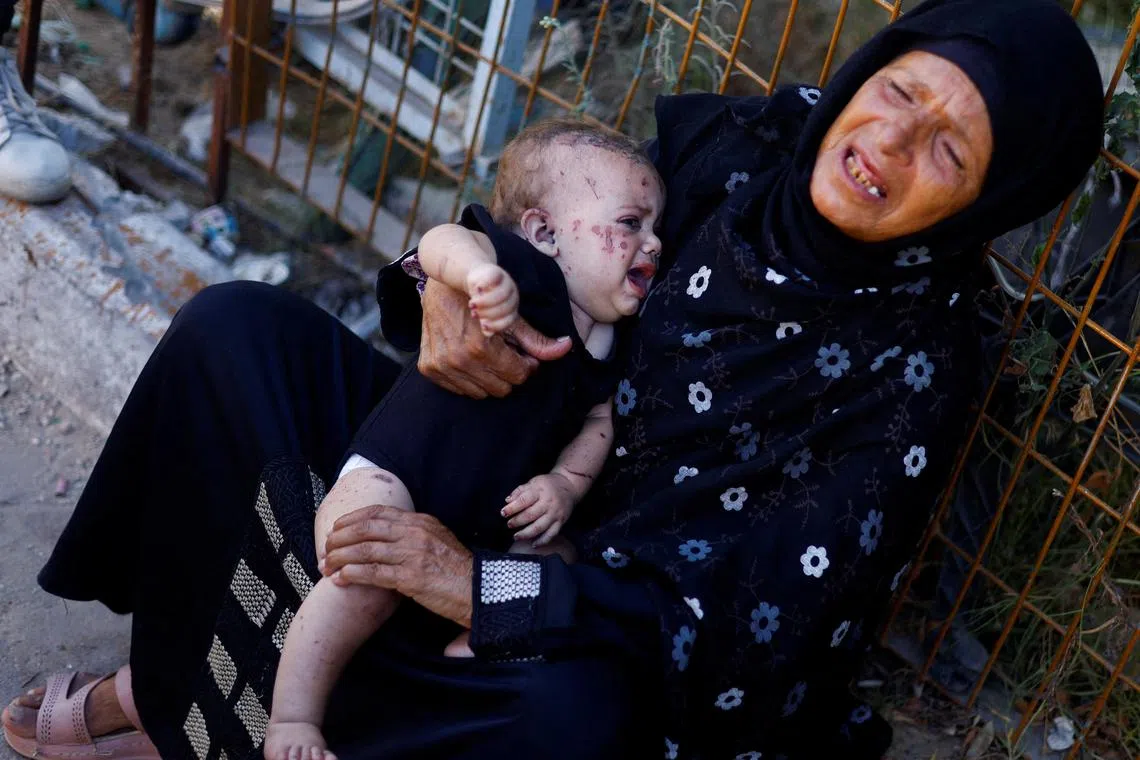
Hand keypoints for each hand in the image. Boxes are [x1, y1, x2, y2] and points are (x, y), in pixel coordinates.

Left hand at [321, 505, 473, 626]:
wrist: (478, 590)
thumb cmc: (458, 570)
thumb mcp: (439, 539)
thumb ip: (415, 533)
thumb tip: (388, 535)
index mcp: (421, 521)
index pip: (378, 512)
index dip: (352, 519)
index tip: (337, 528)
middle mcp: (415, 533)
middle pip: (366, 528)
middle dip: (339, 538)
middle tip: (326, 549)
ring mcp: (413, 554)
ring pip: (364, 549)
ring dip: (339, 557)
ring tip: (326, 566)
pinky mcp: (410, 577)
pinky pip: (372, 573)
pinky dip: (351, 575)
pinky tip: (340, 579)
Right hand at [418, 279, 571, 398]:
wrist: (444, 282)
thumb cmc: (483, 298)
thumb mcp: (512, 316)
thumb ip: (537, 339)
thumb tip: (565, 348)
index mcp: (481, 348)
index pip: (518, 376)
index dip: (526, 365)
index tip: (523, 353)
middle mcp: (458, 360)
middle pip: (501, 388)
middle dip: (508, 372)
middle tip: (505, 352)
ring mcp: (441, 365)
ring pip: (480, 392)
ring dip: (488, 377)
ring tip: (487, 353)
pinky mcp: (429, 367)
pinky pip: (459, 389)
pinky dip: (468, 378)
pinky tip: (470, 357)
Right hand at [465, 263, 518, 335]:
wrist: (479, 277)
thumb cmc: (482, 299)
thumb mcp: (484, 312)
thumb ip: (486, 323)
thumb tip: (487, 334)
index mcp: (512, 307)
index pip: (510, 319)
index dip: (497, 325)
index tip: (483, 326)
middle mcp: (513, 295)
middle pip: (506, 307)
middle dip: (489, 313)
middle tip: (474, 314)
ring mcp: (507, 282)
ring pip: (501, 294)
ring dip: (485, 302)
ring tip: (471, 305)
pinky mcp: (497, 272)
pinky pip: (494, 279)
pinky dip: (486, 285)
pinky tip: (477, 289)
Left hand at [501, 473, 575, 545]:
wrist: (569, 486)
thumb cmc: (547, 484)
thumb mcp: (533, 482)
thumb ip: (520, 491)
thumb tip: (507, 501)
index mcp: (540, 491)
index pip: (524, 500)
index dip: (512, 508)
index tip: (503, 513)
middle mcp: (548, 503)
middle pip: (530, 515)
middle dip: (517, 521)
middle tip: (509, 525)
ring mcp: (555, 513)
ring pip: (540, 527)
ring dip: (526, 534)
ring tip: (516, 537)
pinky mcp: (561, 522)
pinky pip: (551, 534)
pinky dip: (542, 541)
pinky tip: (533, 545)